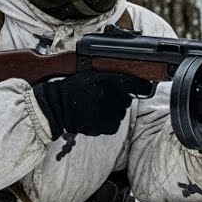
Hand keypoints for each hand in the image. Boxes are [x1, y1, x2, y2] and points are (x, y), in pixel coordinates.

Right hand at [33, 70, 153, 138]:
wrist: (54, 106)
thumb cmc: (71, 89)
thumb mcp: (90, 75)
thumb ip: (110, 77)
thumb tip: (133, 81)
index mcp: (105, 80)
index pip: (134, 84)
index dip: (143, 86)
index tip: (147, 87)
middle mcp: (107, 95)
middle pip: (127, 100)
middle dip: (119, 99)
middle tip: (103, 97)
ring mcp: (105, 112)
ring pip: (120, 113)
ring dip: (113, 111)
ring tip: (96, 107)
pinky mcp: (102, 126)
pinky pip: (113, 125)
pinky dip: (107, 123)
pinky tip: (95, 117)